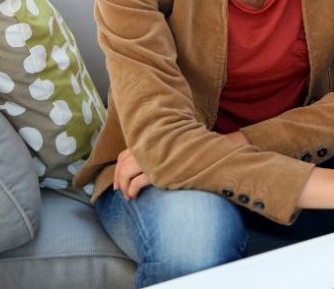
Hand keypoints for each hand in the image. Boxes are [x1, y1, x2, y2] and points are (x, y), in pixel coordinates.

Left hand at [112, 130, 248, 200]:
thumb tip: (147, 165)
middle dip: (118, 178)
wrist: (215, 151)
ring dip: (124, 186)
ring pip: (127, 171)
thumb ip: (163, 151)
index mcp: (154, 137)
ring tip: (128, 196)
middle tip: (120, 191)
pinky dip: (132, 189)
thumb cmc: (198, 150)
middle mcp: (151, 145)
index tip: (119, 180)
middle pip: (123, 162)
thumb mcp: (177, 148)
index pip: (126, 152)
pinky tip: (134, 196)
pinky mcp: (159, 170)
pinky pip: (137, 182)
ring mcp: (154, 157)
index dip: (118, 167)